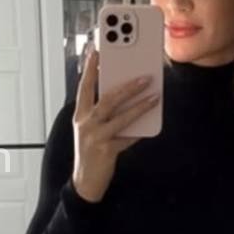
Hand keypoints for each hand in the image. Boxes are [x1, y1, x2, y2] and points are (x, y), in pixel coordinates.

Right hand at [70, 43, 158, 202]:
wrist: (85, 183)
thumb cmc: (91, 153)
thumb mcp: (91, 130)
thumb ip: (104, 114)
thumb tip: (127, 96)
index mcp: (80, 115)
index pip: (84, 87)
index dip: (89, 68)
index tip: (96, 50)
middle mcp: (85, 123)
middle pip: (107, 98)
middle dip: (127, 85)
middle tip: (144, 75)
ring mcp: (94, 137)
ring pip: (119, 115)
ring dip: (138, 104)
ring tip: (153, 95)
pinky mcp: (105, 150)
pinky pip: (127, 137)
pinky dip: (139, 130)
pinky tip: (151, 121)